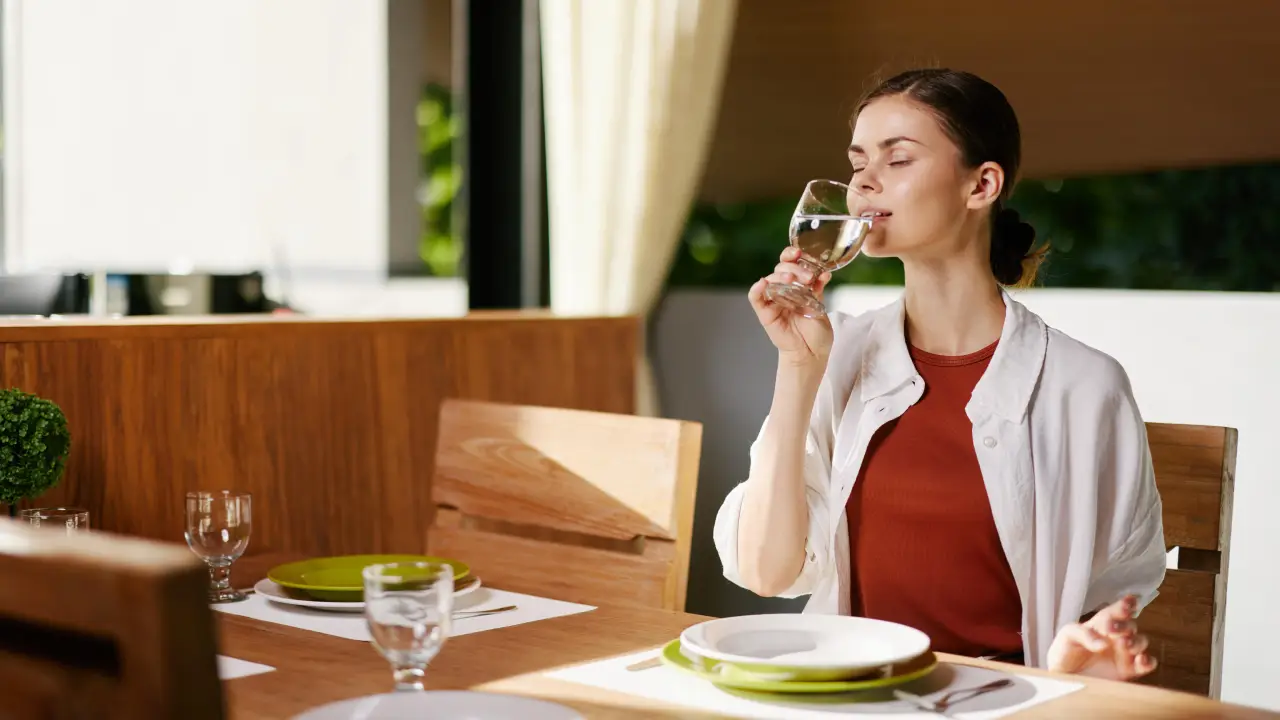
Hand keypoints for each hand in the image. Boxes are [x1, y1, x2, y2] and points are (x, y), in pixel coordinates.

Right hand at [748, 247, 833, 365]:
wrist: (812, 354)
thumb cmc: (816, 332)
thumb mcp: (820, 306)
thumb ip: (817, 289)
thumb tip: (823, 273)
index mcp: (796, 286)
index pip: (789, 264)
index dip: (792, 255)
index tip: (800, 253)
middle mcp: (783, 290)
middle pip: (781, 269)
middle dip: (794, 269)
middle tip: (808, 277)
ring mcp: (773, 301)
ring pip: (770, 279)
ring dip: (780, 277)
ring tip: (793, 282)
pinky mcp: (765, 313)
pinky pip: (755, 298)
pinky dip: (756, 289)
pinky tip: (762, 283)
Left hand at [1046, 595, 1155, 680]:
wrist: (1064, 677)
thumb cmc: (1064, 652)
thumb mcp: (1067, 636)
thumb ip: (1082, 634)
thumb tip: (1103, 643)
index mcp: (1101, 624)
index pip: (1116, 611)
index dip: (1125, 605)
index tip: (1127, 605)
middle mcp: (1116, 636)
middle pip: (1130, 625)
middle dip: (1124, 625)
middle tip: (1111, 629)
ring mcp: (1123, 653)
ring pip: (1141, 642)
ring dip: (1136, 641)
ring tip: (1124, 644)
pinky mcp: (1128, 670)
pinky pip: (1146, 664)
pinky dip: (1148, 661)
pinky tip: (1141, 660)